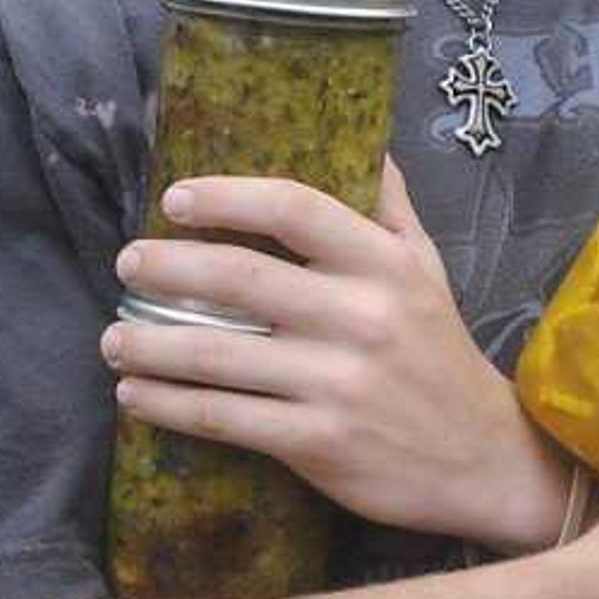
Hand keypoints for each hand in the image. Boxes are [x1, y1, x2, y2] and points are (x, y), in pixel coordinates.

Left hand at [106, 160, 571, 549]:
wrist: (485, 459)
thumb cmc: (439, 354)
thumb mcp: (427, 271)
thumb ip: (389, 206)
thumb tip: (362, 139)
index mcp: (383, 265)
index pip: (295, 208)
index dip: (227, 197)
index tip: (172, 200)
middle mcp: (361, 318)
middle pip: (240, 278)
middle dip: (166, 268)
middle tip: (126, 265)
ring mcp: (338, 383)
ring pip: (218, 354)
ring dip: (149, 344)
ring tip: (112, 338)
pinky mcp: (319, 441)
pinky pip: (224, 417)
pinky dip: (168, 404)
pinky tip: (134, 394)